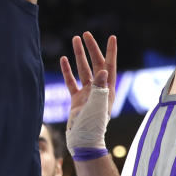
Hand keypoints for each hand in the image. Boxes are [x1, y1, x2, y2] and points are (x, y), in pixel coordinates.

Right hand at [61, 32, 116, 151]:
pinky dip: (67, 70)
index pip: (110, 66)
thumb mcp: (98, 104)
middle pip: (96, 64)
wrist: (83, 142)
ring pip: (82, 70)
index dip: (111, 51)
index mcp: (108, 90)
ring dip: (79, 55)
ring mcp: (87, 94)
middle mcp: (99, 90)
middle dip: (91, 49)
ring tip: (74, 40)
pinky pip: (71, 82)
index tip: (112, 36)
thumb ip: (100, 87)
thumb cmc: (93, 125)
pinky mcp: (76, 100)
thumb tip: (104, 70)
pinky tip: (63, 59)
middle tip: (85, 34)